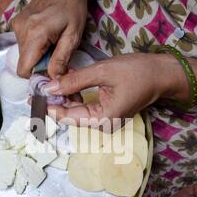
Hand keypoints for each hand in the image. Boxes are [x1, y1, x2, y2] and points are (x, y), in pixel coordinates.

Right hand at [11, 0, 88, 78]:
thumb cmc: (73, 9)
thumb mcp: (73, 37)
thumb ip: (61, 60)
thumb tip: (54, 81)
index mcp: (35, 35)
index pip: (24, 70)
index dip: (36, 77)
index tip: (50, 73)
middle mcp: (21, 30)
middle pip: (25, 63)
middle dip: (39, 65)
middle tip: (56, 56)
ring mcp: (17, 26)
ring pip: (24, 54)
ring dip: (38, 55)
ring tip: (53, 43)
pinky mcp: (17, 23)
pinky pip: (23, 44)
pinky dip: (35, 47)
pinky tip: (47, 37)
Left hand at [45, 53, 187, 126]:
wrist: (162, 73)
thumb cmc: (137, 72)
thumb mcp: (102, 72)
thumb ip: (75, 80)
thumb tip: (50, 87)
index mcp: (103, 119)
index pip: (69, 117)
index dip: (50, 108)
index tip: (34, 97)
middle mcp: (103, 124)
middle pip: (72, 116)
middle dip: (55, 102)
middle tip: (39, 87)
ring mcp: (106, 119)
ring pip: (78, 110)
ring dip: (65, 97)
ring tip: (51, 83)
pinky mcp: (108, 111)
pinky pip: (86, 106)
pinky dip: (76, 96)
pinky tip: (67, 83)